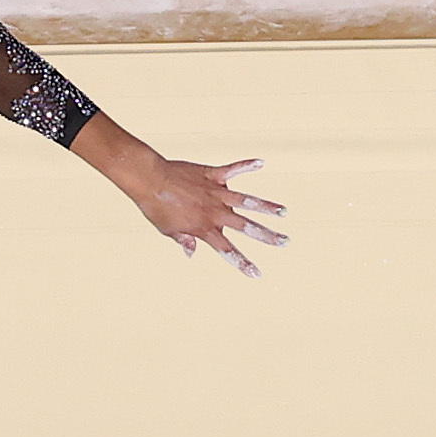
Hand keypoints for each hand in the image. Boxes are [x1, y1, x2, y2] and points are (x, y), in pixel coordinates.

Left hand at [126, 154, 287, 276]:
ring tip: (283, 211)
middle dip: (267, 236)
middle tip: (286, 242)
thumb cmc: (155, 207)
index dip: (242, 263)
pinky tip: (261, 162)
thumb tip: (191, 254)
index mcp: (204, 229)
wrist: (149, 180)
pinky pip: (233, 169)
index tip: (257, 274)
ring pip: (247, 200)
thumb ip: (184, 241)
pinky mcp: (212, 174)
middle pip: (246, 227)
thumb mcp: (168, 230)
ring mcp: (215, 192)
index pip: (227, 250)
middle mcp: (214, 212)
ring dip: (266, 206)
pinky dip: (246, 165)